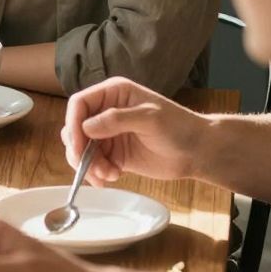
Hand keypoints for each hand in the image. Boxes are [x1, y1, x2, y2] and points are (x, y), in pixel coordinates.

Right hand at [63, 78, 210, 187]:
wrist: (197, 151)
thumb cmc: (179, 127)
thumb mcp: (149, 118)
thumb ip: (117, 119)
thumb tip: (85, 127)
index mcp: (113, 94)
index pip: (79, 104)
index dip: (73, 124)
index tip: (78, 146)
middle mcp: (107, 112)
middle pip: (75, 128)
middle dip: (79, 149)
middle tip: (90, 166)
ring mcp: (109, 134)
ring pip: (82, 149)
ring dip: (89, 165)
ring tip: (108, 174)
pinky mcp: (114, 154)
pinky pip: (94, 164)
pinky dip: (97, 173)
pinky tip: (112, 177)